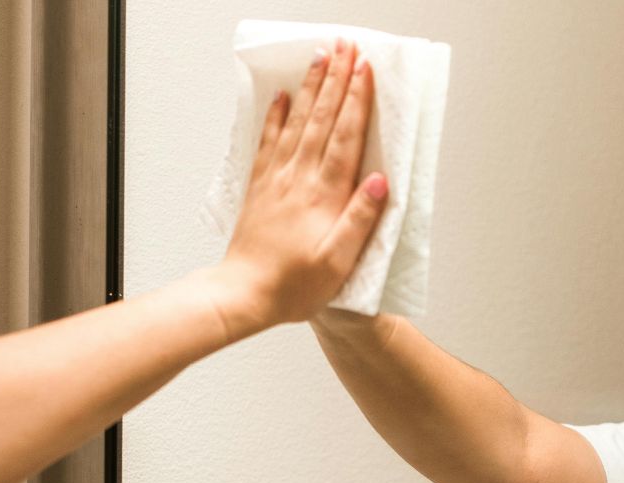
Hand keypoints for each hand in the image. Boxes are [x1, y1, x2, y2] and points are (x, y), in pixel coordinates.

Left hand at [203, 38, 388, 336]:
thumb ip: (360, 218)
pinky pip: (269, 140)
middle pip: (322, 118)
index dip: (356, 99)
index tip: (365, 68)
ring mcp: (277, 178)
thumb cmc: (294, 285)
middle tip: (346, 46)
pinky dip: (276, 115)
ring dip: (310, 87)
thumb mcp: (339, 261)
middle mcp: (299, 178)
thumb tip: (380, 180)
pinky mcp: (261, 186)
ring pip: (296, 121)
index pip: (345, 136)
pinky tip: (282, 96)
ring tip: (321, 57)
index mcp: (324, 194)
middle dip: (336, 78)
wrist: (243, 294)